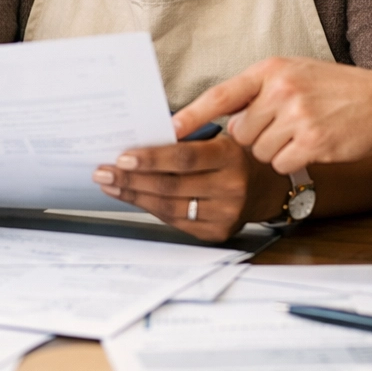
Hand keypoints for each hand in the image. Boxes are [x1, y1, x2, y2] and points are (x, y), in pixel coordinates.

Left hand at [92, 133, 289, 241]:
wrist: (268, 186)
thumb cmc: (236, 155)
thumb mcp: (220, 138)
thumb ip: (186, 141)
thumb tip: (138, 145)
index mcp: (230, 157)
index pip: (184, 159)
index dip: (151, 159)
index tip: (122, 156)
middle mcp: (230, 188)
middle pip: (171, 186)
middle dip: (131, 179)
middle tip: (103, 171)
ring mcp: (225, 214)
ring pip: (169, 207)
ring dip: (134, 195)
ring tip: (110, 184)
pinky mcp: (217, 232)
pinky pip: (175, 221)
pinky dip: (150, 208)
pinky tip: (133, 197)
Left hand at [173, 57, 371, 174]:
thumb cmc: (335, 89)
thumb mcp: (294, 74)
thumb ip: (258, 91)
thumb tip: (221, 117)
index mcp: (271, 70)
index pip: (221, 95)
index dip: (192, 115)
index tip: (168, 131)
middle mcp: (281, 90)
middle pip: (239, 132)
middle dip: (254, 137)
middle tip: (281, 126)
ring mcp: (298, 116)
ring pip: (259, 151)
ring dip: (275, 150)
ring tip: (301, 131)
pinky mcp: (313, 142)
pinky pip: (281, 163)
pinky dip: (293, 160)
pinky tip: (313, 144)